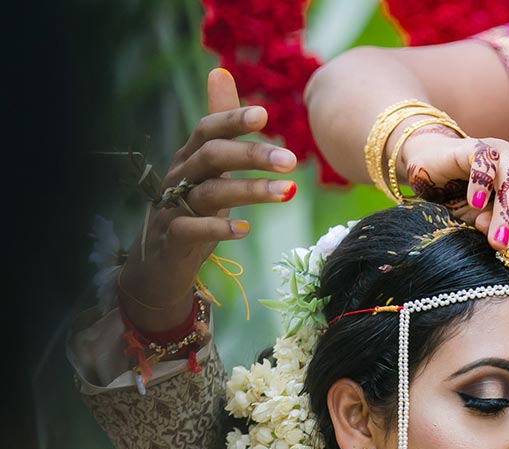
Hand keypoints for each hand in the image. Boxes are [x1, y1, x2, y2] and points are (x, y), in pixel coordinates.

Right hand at [119, 68, 298, 331]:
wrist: (159, 260)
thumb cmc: (191, 205)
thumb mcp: (208, 165)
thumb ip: (219, 124)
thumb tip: (221, 71)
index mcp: (190, 156)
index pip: (207, 129)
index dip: (232, 119)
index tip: (264, 114)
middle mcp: (179, 176)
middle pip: (212, 156)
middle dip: (251, 155)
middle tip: (291, 159)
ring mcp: (173, 207)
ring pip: (210, 193)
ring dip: (250, 191)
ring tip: (287, 192)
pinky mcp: (173, 238)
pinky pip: (192, 230)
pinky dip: (218, 228)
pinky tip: (244, 230)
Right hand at [400, 130, 508, 267]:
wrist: (433, 166)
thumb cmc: (469, 200)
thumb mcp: (489, 223)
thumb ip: (502, 232)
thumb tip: (504, 244)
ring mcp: (505, 153)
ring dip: (506, 216)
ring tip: (498, 244)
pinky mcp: (477, 146)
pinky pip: (484, 163)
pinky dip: (481, 183)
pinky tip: (475, 204)